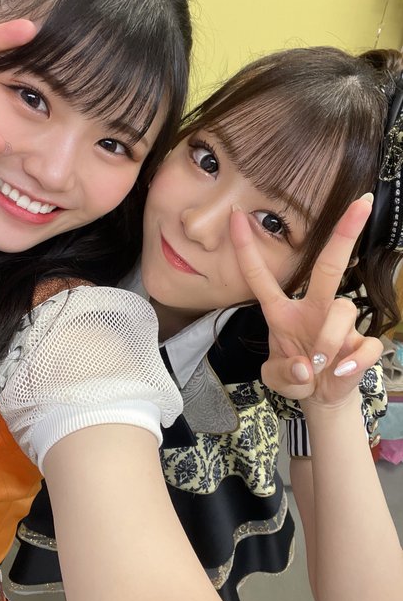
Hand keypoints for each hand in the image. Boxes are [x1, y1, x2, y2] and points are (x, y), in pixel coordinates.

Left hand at [230, 194, 382, 406]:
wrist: (321, 397)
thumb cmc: (295, 374)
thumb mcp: (275, 378)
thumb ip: (282, 373)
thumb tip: (304, 366)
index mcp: (281, 312)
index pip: (260, 276)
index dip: (246, 247)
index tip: (236, 214)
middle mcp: (312, 309)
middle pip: (328, 267)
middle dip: (343, 234)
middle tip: (361, 203)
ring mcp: (339, 324)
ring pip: (342, 310)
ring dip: (328, 340)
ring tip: (320, 365)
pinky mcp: (361, 344)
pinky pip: (365, 344)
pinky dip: (353, 362)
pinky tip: (340, 373)